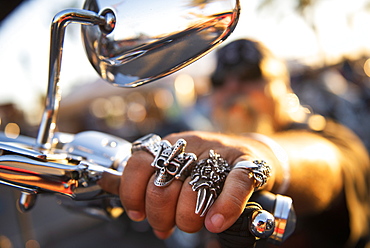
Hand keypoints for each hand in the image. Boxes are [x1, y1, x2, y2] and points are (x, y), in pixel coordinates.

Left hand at [99, 131, 272, 238]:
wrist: (255, 155)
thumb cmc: (210, 166)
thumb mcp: (178, 166)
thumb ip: (152, 182)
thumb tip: (126, 199)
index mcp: (172, 144)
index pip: (139, 162)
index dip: (132, 192)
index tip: (136, 212)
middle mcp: (193, 144)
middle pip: (163, 184)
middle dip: (160, 215)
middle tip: (168, 224)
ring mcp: (221, 153)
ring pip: (194, 189)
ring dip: (189, 218)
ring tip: (193, 224)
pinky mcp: (248, 164)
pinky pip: (233, 185)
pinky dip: (223, 208)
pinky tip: (215, 222)